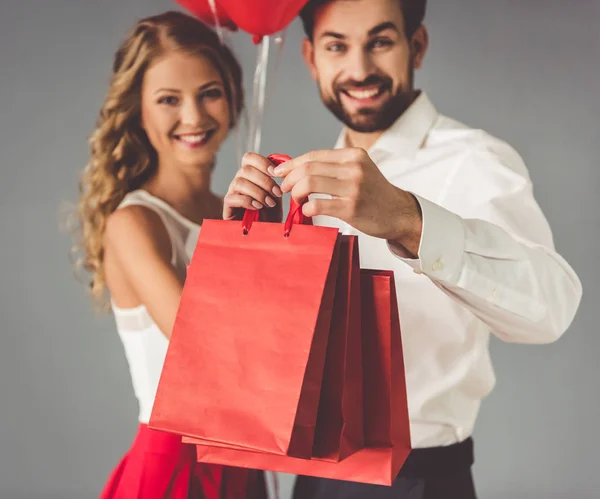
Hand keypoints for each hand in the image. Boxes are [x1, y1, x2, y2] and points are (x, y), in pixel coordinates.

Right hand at [223, 153, 282, 222]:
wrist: (262, 235)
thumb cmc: (270, 215)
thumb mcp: (276, 196)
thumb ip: (277, 182)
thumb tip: (282, 170)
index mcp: (251, 175)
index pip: (249, 158)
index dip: (262, 162)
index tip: (275, 173)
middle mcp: (239, 181)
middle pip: (245, 169)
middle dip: (265, 181)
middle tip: (277, 193)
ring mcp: (232, 193)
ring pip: (239, 182)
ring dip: (258, 192)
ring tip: (269, 203)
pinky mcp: (227, 206)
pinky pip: (233, 197)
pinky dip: (248, 201)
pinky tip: (258, 207)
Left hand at [274, 148, 422, 253]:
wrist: (398, 213)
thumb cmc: (373, 193)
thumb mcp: (359, 170)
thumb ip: (334, 167)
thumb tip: (298, 167)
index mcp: (354, 155)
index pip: (314, 156)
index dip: (292, 164)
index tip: (279, 172)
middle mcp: (354, 168)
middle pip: (308, 168)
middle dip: (290, 178)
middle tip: (285, 188)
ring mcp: (353, 188)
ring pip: (309, 184)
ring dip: (296, 193)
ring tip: (297, 199)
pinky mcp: (351, 208)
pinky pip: (318, 205)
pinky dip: (307, 208)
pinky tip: (309, 210)